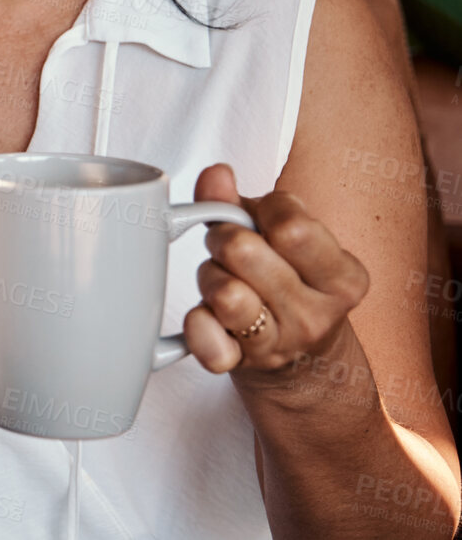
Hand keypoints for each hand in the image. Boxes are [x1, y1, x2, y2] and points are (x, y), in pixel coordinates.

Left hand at [183, 164, 370, 375]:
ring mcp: (280, 344)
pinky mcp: (241, 365)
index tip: (260, 220)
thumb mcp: (277, 236)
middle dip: (223, 239)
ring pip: (223, 292)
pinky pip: (207, 343)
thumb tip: (215, 175)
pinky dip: (196, 324)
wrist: (298, 356)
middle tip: (228, 248)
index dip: (260, 210)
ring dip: (209, 276)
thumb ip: (240, 202)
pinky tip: (205, 316)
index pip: (290, 225)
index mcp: (342, 277)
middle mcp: (316, 315)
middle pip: (243, 252)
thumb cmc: (285, 280)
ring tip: (222, 279)